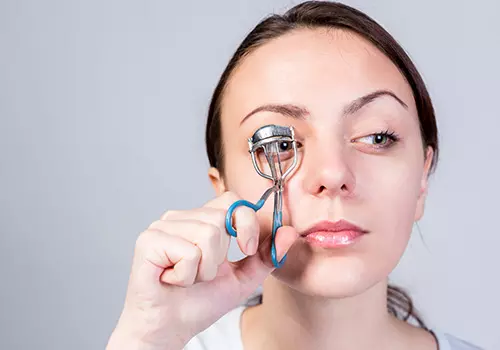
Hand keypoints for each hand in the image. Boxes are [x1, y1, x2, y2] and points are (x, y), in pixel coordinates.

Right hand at [106, 191, 298, 349]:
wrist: (169, 328)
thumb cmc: (200, 302)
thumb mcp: (242, 278)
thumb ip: (265, 256)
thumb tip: (288, 232)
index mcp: (201, 220)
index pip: (232, 200)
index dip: (246, 222)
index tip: (247, 249)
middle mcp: (180, 217)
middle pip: (220, 219)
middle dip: (220, 257)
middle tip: (202, 274)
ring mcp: (162, 226)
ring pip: (207, 235)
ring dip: (204, 269)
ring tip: (187, 278)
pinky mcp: (149, 241)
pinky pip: (189, 252)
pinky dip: (187, 275)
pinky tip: (173, 280)